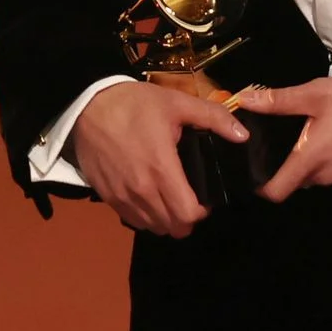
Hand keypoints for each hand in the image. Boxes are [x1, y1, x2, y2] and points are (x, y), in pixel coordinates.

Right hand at [71, 80, 249, 238]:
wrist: (88, 104)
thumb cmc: (134, 104)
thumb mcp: (177, 102)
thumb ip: (213, 118)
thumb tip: (243, 135)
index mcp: (161, 169)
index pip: (188, 215)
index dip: (202, 212)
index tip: (204, 199)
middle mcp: (141, 190)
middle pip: (172, 227)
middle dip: (186, 219)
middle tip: (189, 199)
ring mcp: (122, 196)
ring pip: (152, 227)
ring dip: (165, 219)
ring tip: (169, 198)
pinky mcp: (106, 196)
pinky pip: (132, 220)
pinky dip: (145, 216)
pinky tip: (148, 196)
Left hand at [238, 75, 331, 202]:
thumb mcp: (315, 93)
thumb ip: (278, 100)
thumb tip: (243, 99)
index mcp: (309, 160)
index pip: (275, 192)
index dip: (259, 185)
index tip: (250, 166)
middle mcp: (322, 175)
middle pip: (289, 181)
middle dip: (278, 165)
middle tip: (270, 139)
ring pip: (307, 176)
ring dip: (299, 160)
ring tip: (294, 133)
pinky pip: (324, 171)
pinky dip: (317, 158)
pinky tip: (317, 135)